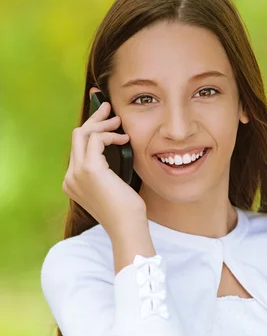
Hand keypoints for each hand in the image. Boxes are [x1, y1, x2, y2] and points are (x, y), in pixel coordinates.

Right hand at [62, 99, 146, 237]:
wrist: (127, 228)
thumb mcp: (112, 187)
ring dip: (101, 123)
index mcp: (73, 182)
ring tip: (118, 120)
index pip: (77, 148)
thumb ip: (106, 171)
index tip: (104, 120)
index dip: (89, 131)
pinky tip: (123, 139)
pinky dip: (110, 135)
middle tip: (108, 108)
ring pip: (82, 134)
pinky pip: (95, 139)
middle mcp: (70, 177)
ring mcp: (76, 173)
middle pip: (76, 137)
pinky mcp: (89, 169)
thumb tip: (115, 147)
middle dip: (93, 120)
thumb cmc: (125, 212)